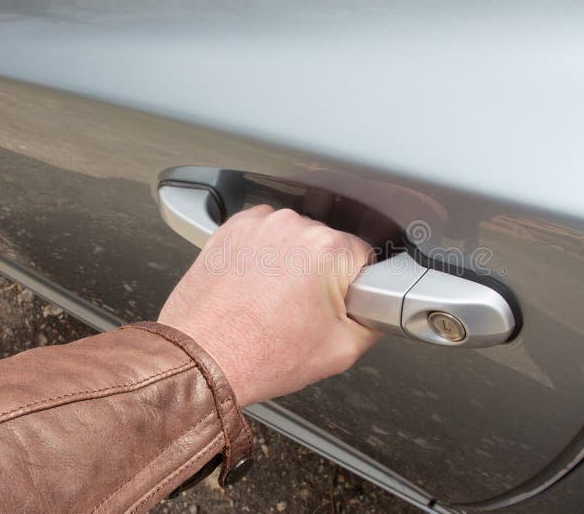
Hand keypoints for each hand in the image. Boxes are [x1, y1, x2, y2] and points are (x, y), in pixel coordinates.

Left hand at [158, 206, 379, 406]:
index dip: (356, 286)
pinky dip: (264, 257)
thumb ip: (375, 321)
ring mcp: (260, 225)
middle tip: (304, 310)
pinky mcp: (232, 229)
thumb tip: (382, 308)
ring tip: (274, 301)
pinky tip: (256, 288)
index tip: (340, 303)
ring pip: (296, 239)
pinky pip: (264, 237)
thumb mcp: (341, 351)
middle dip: (323, 274)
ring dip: (292, 263)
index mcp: (329, 249)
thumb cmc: (260, 355)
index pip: (366, 256)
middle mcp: (294, 226)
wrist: (201, 359)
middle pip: (329, 245)